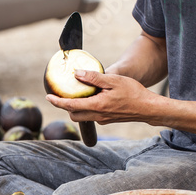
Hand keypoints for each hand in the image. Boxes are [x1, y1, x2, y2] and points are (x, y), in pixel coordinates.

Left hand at [45, 69, 159, 124]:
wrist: (148, 108)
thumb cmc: (133, 92)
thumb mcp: (113, 80)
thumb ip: (94, 78)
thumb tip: (77, 74)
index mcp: (96, 106)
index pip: (70, 105)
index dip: (57, 102)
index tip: (48, 97)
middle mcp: (97, 116)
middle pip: (73, 114)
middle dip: (64, 106)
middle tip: (60, 95)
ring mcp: (102, 120)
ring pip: (81, 116)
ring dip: (75, 108)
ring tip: (74, 95)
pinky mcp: (106, 120)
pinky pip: (90, 116)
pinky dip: (85, 109)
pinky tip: (90, 98)